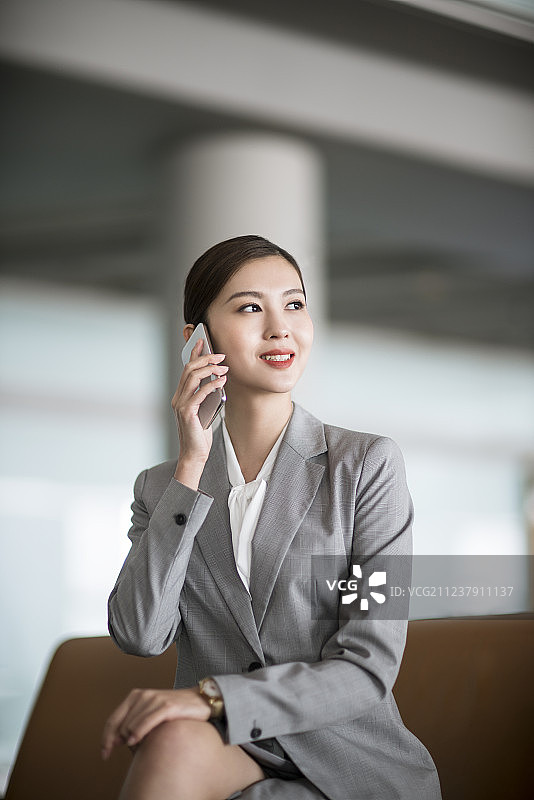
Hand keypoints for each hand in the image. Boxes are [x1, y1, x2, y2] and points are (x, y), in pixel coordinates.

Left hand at [101, 687, 210, 759]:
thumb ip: (133, 723)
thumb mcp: (150, 713)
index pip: (113, 720)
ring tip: (135, 747)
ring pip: (131, 725)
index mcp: (136, 696)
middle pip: (120, 726)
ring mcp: (155, 700)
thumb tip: (117, 742)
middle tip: (125, 751)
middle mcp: (143, 696)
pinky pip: (146, 722)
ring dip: (129, 739)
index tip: (105, 754)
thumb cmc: (174, 710)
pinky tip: (134, 742)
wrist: (199, 700)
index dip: (106, 739)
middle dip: (118, 741)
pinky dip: (137, 733)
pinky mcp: (167, 706)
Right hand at [172, 339, 227, 486]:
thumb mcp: (205, 409)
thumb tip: (218, 379)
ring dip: (209, 369)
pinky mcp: (187, 412)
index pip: (186, 369)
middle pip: (189, 369)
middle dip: (204, 358)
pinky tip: (222, 381)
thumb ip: (207, 395)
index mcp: (181, 395)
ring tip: (224, 367)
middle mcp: (178, 397)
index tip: (203, 341)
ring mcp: (181, 404)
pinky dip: (212, 384)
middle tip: (220, 355)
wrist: (195, 453)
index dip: (193, 353)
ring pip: (192, 377)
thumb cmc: (201, 433)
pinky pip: (200, 393)